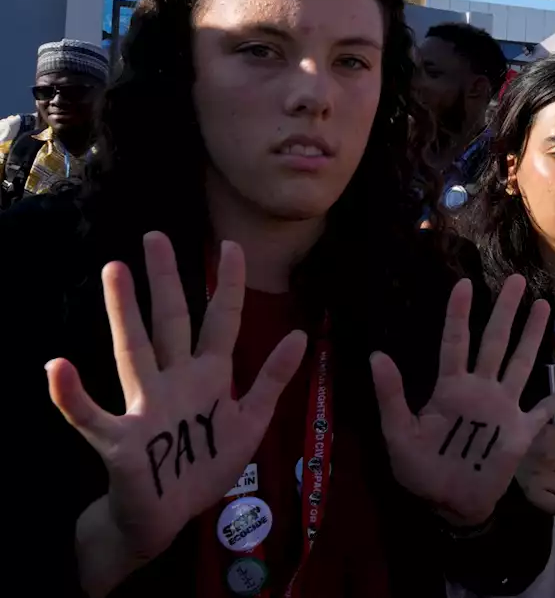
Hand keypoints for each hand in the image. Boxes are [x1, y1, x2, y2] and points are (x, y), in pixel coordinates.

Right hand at [47, 234, 306, 593]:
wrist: (169, 516)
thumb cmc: (206, 464)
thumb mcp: (252, 420)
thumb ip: (273, 379)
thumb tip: (300, 333)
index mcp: (210, 376)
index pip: (221, 321)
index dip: (229, 285)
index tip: (232, 245)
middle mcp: (175, 381)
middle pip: (170, 322)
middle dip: (166, 280)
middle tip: (156, 235)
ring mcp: (145, 406)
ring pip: (132, 351)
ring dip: (123, 312)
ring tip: (114, 270)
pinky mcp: (120, 441)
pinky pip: (90, 415)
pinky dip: (72, 395)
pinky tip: (56, 367)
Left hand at [371, 275, 554, 526]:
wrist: (449, 504)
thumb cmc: (421, 470)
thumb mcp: (398, 435)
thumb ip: (391, 396)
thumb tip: (376, 356)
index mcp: (451, 388)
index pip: (455, 342)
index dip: (458, 314)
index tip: (464, 283)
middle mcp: (480, 389)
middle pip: (494, 342)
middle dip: (505, 311)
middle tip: (516, 279)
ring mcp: (504, 408)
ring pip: (521, 363)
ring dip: (533, 336)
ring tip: (543, 305)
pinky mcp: (521, 432)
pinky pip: (545, 409)